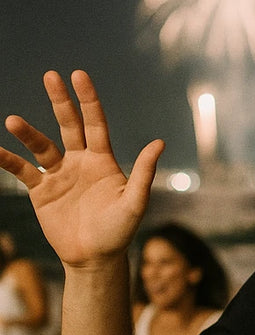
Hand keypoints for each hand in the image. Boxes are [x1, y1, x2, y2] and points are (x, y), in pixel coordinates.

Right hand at [0, 70, 163, 267]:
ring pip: (41, 146)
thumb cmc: (119, 232)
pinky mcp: (41, 191)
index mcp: (103, 162)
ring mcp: (59, 175)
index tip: (79, 76)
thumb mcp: (134, 203)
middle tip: (51, 76)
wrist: (95, 259)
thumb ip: (143, 173)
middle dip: (61, 101)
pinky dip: (7, 159)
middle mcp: (80, 163)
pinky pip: (21, 171)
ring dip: (28, 133)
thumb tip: (159, 143)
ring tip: (14, 121)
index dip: (88, 101)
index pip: (95, 124)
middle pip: (69, 125)